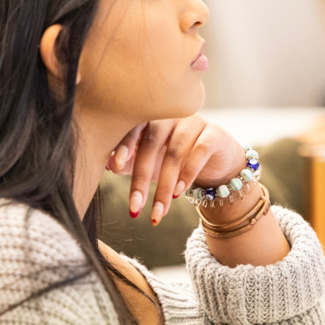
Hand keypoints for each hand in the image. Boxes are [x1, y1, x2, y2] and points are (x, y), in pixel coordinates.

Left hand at [109, 115, 245, 225]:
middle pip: (152, 143)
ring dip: (165, 186)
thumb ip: (128, 162)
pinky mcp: (215, 133)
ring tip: (159, 210)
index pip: (134, 128)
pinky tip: (180, 193)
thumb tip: (107, 165)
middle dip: (142, 178)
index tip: (115, 166)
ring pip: (175, 152)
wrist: (216, 161)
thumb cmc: (176, 159)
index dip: (124, 145)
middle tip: (135, 206)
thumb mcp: (150, 163)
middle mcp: (171, 115)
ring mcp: (194, 122)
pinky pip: (200, 151)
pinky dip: (188, 174)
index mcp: (151, 117)